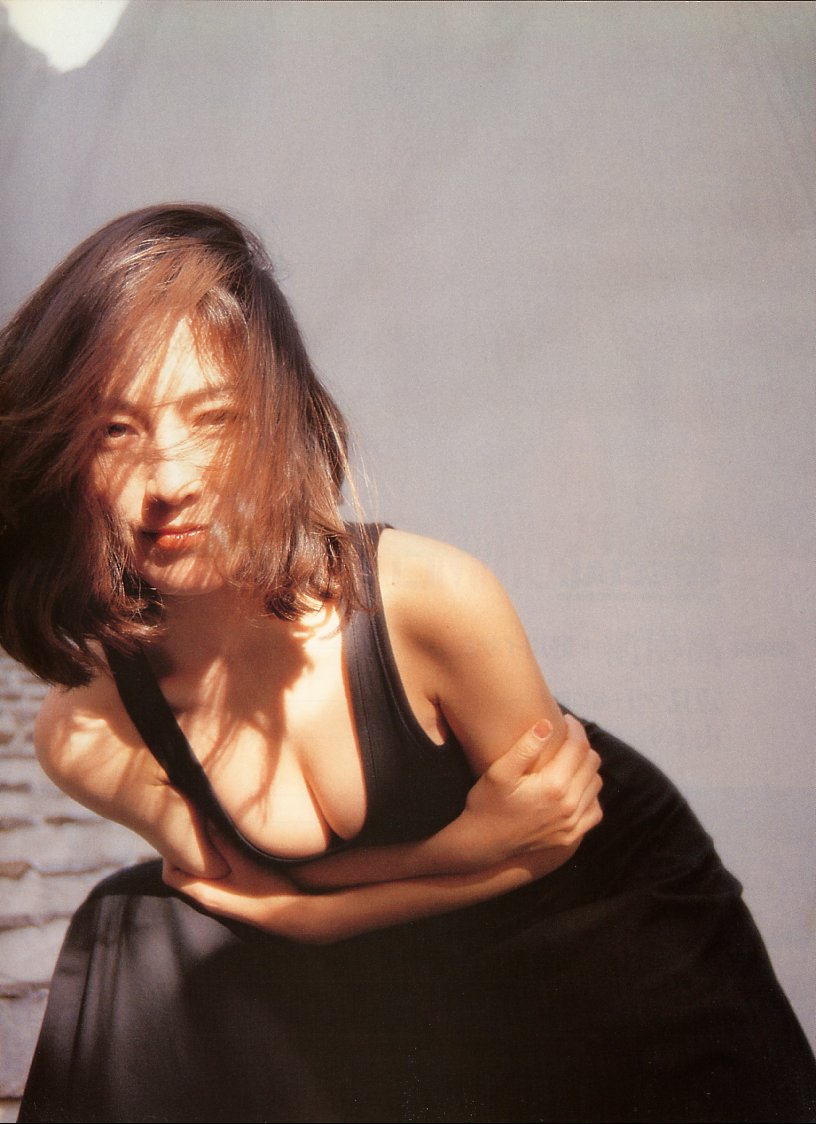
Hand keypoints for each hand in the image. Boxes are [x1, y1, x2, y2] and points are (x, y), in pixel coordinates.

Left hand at [161, 831, 310, 936]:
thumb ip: (225, 842)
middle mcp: (206, 899)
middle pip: (181, 875)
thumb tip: (207, 820)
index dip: (169, 857)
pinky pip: (208, 878)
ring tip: (206, 836)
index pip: (170, 877)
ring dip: (198, 857)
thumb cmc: (266, 890)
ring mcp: (216, 899)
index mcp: (204, 894)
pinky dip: (209, 863)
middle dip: (183, 852)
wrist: (286, 913)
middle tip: (191, 831)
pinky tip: (223, 849)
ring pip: (195, 876)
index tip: (178, 838)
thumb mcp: (245, 862)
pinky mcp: (227, 896)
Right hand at [455, 714, 601, 867]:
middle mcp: (569, 805)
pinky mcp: (570, 836)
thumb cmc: (487, 802)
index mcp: (554, 786)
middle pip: (592, 763)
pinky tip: (574, 787)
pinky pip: (595, 811)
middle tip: (565, 737)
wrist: (482, 842)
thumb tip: (547, 724)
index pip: (579, 747)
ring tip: (568, 759)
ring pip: (596, 784)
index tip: (566, 720)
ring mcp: (572, 823)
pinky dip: (590, 795)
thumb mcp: (500, 772)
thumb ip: (525, 747)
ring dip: (586, 767)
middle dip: (581, 744)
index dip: (575, 728)